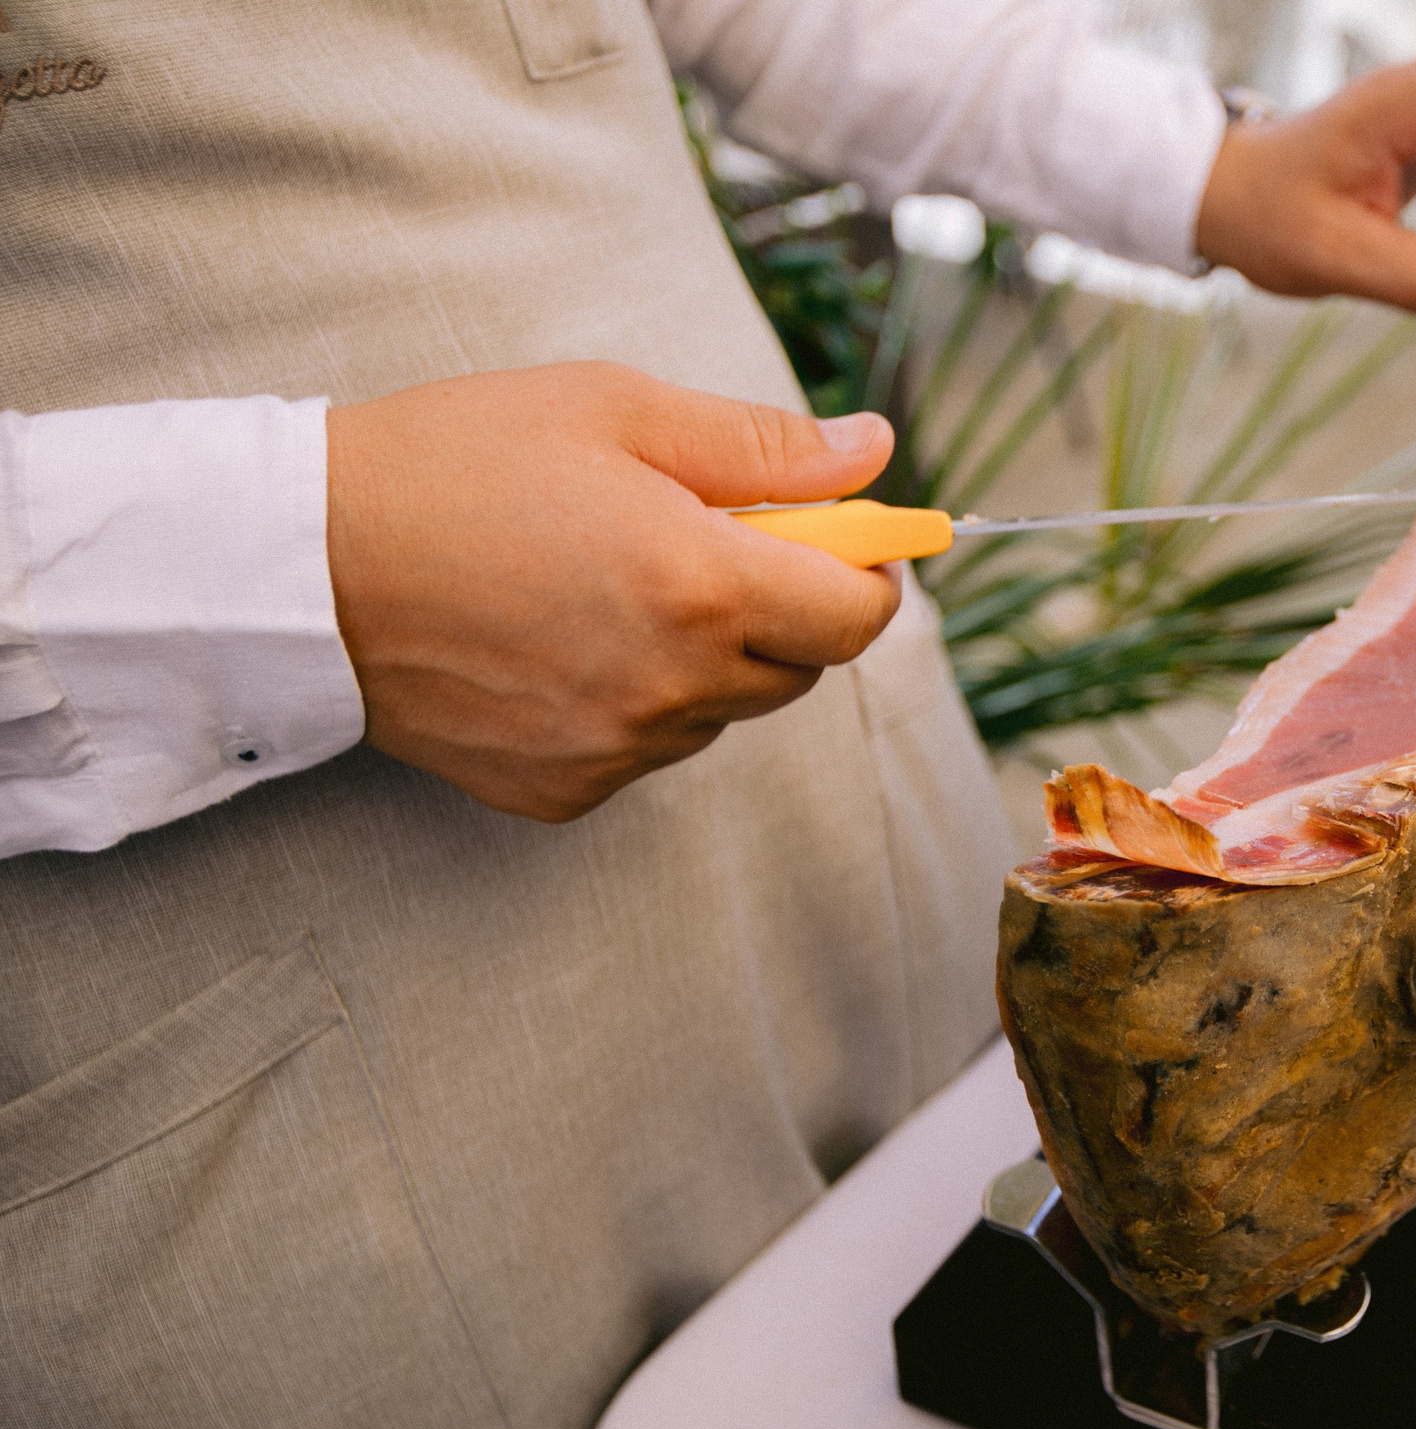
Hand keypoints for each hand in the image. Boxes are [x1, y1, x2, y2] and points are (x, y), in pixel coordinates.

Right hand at [327, 362, 898, 822]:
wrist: (303, 563)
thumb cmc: (456, 463)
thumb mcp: (616, 412)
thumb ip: (763, 446)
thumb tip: (875, 451)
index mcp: (701, 588)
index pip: (858, 617)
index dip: (867, 574)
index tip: (846, 542)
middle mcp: (672, 687)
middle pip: (798, 669)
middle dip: (781, 608)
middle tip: (705, 544)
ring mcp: (616, 750)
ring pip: (721, 713)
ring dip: (704, 659)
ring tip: (606, 587)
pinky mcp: (562, 791)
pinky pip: (644, 751)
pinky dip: (632, 705)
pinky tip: (558, 645)